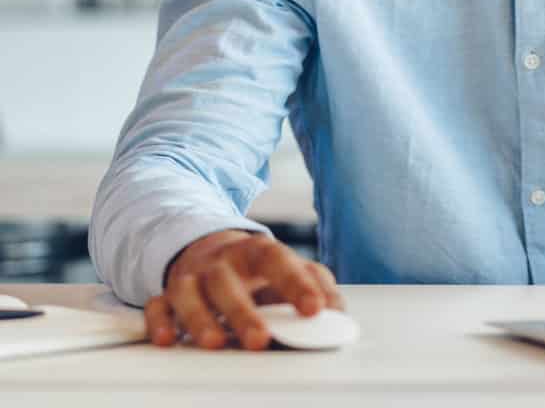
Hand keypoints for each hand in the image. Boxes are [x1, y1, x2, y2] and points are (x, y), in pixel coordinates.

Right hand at [143, 229, 342, 350]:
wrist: (210, 249)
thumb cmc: (257, 268)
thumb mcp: (291, 268)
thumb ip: (317, 285)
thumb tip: (338, 312)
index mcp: (258, 251)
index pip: (278, 260)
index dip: (297, 284)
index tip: (314, 310)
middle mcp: (223, 262)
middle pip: (230, 281)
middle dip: (243, 312)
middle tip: (260, 340)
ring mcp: (193, 277)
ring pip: (191, 293)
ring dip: (201, 318)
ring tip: (214, 343)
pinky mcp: (168, 294)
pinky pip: (158, 305)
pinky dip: (160, 321)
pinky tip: (168, 340)